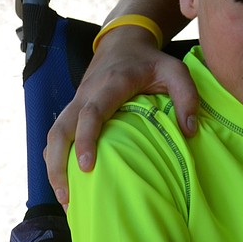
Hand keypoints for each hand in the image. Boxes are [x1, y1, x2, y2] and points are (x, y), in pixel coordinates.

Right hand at [43, 26, 198, 207]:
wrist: (123, 42)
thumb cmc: (151, 60)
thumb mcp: (175, 70)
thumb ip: (186, 96)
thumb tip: (189, 131)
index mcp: (112, 84)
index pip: (92, 112)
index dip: (86, 139)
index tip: (86, 167)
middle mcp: (87, 93)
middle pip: (60, 129)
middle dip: (58, 163)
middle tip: (68, 195)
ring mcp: (76, 101)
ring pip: (53, 134)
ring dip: (53, 166)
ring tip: (65, 199)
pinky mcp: (73, 109)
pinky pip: (58, 135)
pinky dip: (55, 158)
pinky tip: (65, 182)